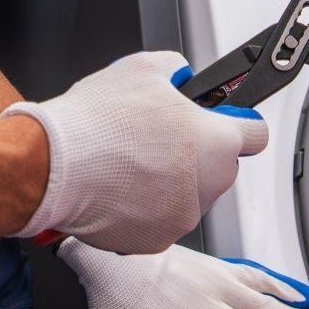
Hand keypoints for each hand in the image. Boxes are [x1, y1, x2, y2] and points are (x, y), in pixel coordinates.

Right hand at [1, 51, 267, 253]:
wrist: (53, 166)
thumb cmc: (96, 122)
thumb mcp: (143, 68)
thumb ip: (176, 70)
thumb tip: (180, 75)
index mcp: (215, 141)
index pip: (256, 134)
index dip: (239, 122)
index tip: (227, 120)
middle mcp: (208, 185)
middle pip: (221, 167)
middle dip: (199, 153)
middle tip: (162, 138)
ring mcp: (182, 217)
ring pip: (190, 196)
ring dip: (172, 182)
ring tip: (131, 162)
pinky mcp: (155, 241)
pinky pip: (161, 221)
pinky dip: (146, 208)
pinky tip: (120, 187)